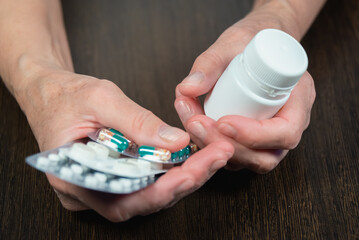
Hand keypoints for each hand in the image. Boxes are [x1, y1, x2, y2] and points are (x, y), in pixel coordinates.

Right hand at [18, 64, 234, 220]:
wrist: (49, 93)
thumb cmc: (66, 95)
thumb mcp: (101, 98)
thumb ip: (138, 122)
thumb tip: (176, 142)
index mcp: (73, 177)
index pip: (125, 199)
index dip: (164, 190)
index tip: (195, 171)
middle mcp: (87, 192)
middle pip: (144, 201)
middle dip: (185, 181)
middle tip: (216, 157)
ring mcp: (101, 188)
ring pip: (149, 194)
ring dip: (184, 176)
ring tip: (212, 155)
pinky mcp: (113, 179)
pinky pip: (146, 182)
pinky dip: (171, 171)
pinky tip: (193, 157)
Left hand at [175, 16, 315, 172]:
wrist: (257, 46)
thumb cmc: (254, 42)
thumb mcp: (233, 43)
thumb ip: (210, 64)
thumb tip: (187, 88)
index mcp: (298, 99)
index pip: (286, 132)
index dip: (255, 135)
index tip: (223, 121)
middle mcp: (287, 124)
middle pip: (264, 156)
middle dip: (226, 144)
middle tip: (197, 123)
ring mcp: (269, 137)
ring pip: (246, 160)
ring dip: (215, 147)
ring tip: (191, 121)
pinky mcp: (250, 141)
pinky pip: (234, 154)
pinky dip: (211, 145)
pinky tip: (193, 123)